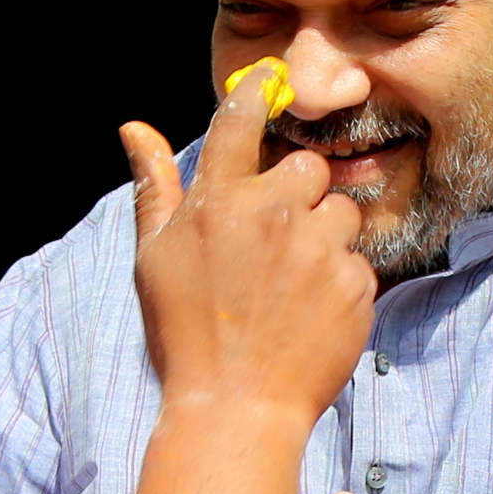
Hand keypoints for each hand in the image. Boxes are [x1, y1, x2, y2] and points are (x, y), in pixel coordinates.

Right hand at [122, 67, 369, 429]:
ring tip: (292, 286)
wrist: (236, 410)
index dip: (260, 92)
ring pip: (340, 212)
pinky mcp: (356, 284)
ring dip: (324, 239)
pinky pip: (358, 262)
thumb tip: (134, 127)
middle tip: (273, 243)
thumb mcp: (154, 258)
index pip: (243, 116)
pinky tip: (310, 315)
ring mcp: (318, 249)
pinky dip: (341, 283)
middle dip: (297, 195)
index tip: (272, 82)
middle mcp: (272, 214)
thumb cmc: (185, 334)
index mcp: (218, 201)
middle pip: (308, 167)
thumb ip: (155, 187)